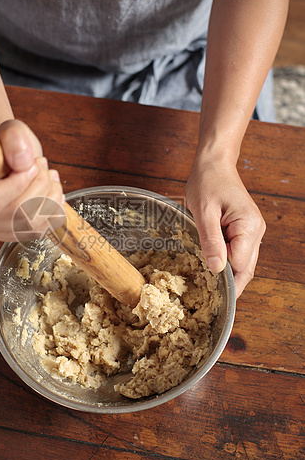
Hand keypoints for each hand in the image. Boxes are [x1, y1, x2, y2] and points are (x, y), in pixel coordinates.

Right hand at [0, 119, 63, 240]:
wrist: (12, 157)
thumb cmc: (7, 144)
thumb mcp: (11, 129)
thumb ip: (14, 138)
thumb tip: (23, 160)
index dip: (20, 183)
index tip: (32, 164)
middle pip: (15, 213)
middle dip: (40, 187)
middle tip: (44, 167)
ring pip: (30, 224)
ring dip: (50, 198)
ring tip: (51, 177)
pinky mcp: (11, 232)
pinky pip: (39, 230)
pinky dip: (53, 211)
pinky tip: (52, 192)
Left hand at [185, 156, 265, 297]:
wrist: (214, 163)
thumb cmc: (207, 182)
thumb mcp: (203, 212)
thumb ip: (210, 240)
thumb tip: (216, 269)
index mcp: (249, 226)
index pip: (240, 265)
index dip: (223, 277)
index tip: (204, 285)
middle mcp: (256, 231)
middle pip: (245, 268)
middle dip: (228, 283)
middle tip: (205, 296)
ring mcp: (252, 231)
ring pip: (242, 263)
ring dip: (226, 272)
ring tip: (205, 282)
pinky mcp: (244, 230)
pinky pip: (237, 252)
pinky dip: (225, 261)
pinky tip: (210, 264)